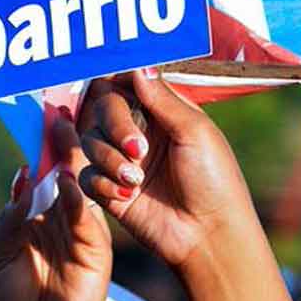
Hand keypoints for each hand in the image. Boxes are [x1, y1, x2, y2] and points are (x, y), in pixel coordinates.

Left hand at [0, 118, 131, 300]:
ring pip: (75, 186)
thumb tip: (20, 178)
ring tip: (64, 130)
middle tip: (55, 112)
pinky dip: (78, 197)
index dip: (33, 150)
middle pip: (57, 173)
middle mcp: (55, 218)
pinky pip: (87, 216)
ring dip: (70, 159)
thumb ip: (6, 220)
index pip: (33, 177)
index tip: (34, 117)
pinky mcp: (94, 247)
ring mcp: (77, 230)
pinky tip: (68, 180)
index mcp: (29, 219)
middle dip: (56, 143)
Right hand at [78, 69, 257, 269]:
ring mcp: (122, 161)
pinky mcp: (109, 189)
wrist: (207, 235)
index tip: (111, 85)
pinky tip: (127, 195)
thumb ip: (162, 98)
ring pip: (90, 141)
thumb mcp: (194, 132)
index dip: (115, 82)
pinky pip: (86, 175)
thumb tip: (137, 65)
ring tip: (137, 179)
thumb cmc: (214, 181)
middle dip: (116, 125)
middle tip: (138, 149)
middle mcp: (138, 132)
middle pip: (103, 108)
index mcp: (162, 112)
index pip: (126, 84)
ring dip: (111, 159)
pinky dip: (104, 183)